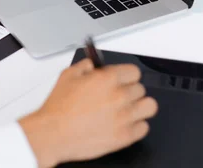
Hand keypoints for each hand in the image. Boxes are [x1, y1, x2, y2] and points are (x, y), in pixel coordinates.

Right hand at [19, 59, 157, 167]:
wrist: (53, 134)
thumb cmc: (58, 108)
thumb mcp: (68, 76)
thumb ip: (85, 66)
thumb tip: (93, 65)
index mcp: (108, 79)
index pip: (134, 72)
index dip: (126, 76)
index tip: (122, 80)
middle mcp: (120, 96)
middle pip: (140, 88)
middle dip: (129, 90)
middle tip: (118, 96)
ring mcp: (124, 117)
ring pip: (149, 106)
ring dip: (140, 106)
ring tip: (129, 109)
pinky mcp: (124, 136)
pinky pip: (144, 128)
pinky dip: (136, 126)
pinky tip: (125, 124)